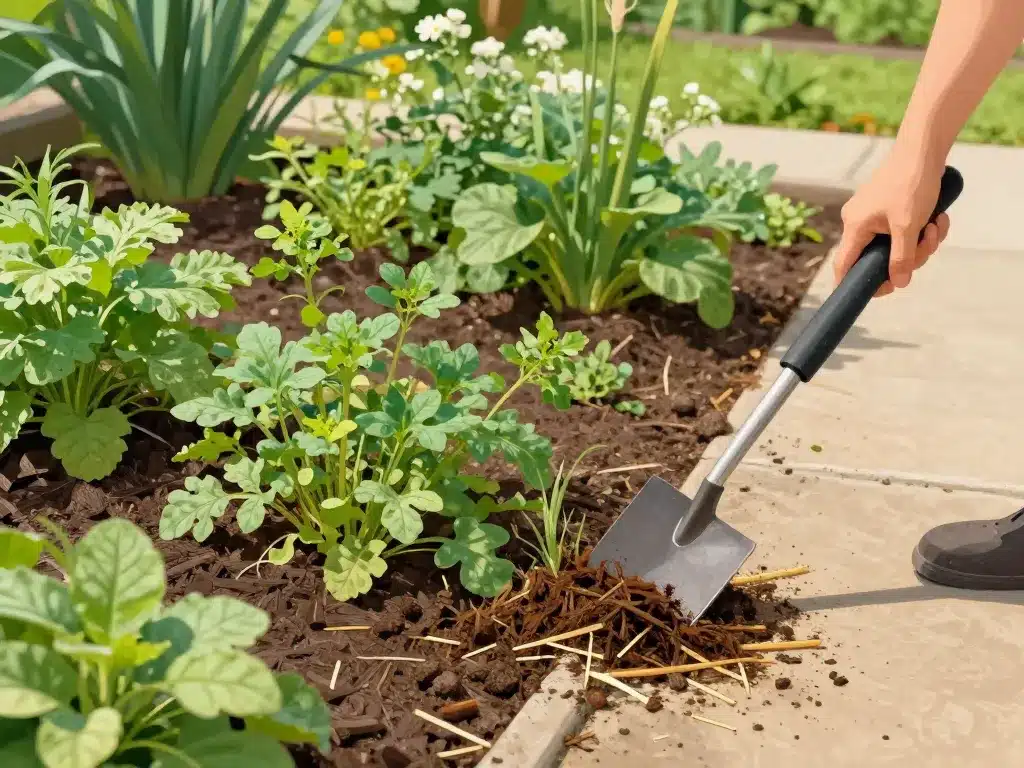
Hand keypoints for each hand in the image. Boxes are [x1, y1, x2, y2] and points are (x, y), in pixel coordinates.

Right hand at [833, 150, 950, 295]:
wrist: (923, 148)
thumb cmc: (911, 183)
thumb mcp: (909, 226)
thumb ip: (902, 258)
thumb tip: (899, 283)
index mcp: (855, 227)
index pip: (844, 265)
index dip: (853, 284)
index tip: (877, 292)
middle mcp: (858, 222)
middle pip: (878, 257)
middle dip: (910, 255)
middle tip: (929, 243)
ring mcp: (872, 215)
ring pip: (894, 244)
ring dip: (921, 241)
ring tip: (937, 224)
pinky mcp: (887, 208)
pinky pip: (901, 231)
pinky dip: (920, 229)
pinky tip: (937, 218)